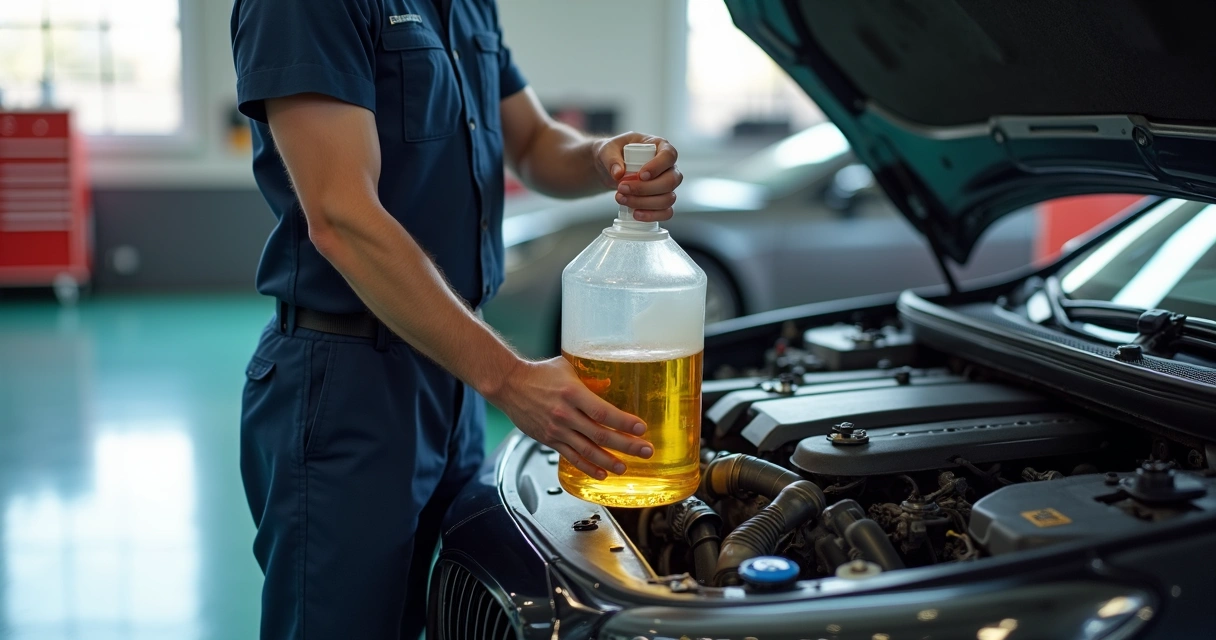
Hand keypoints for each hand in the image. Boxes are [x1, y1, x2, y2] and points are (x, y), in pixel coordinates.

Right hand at [493, 357, 653, 478]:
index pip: (603, 412)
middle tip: (646, 451)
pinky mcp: (549, 440)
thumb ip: (589, 380)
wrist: (509, 385)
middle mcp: (565, 414)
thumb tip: (609, 386)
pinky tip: (601, 474)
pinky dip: (587, 467)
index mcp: (572, 393)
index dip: (623, 422)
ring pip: (587, 450)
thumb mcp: (567, 369)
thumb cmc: (539, 373)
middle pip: (600, 434)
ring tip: (626, 468)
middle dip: (626, 445)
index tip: (641, 428)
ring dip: (609, 461)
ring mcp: (556, 429)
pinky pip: (571, 457)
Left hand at [591, 132, 682, 221]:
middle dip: (646, 189)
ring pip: (668, 199)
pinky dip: (651, 215)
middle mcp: (668, 167)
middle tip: (622, 188)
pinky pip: (666, 212)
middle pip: (671, 181)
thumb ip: (611, 158)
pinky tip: (635, 214)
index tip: (641, 175)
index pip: (669, 155)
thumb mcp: (607, 149)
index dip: (658, 167)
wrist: (609, 167)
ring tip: (621, 199)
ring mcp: (667, 186)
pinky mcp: (662, 201)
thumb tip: (618, 173)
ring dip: (645, 203)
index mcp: (660, 147)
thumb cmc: (614, 153)